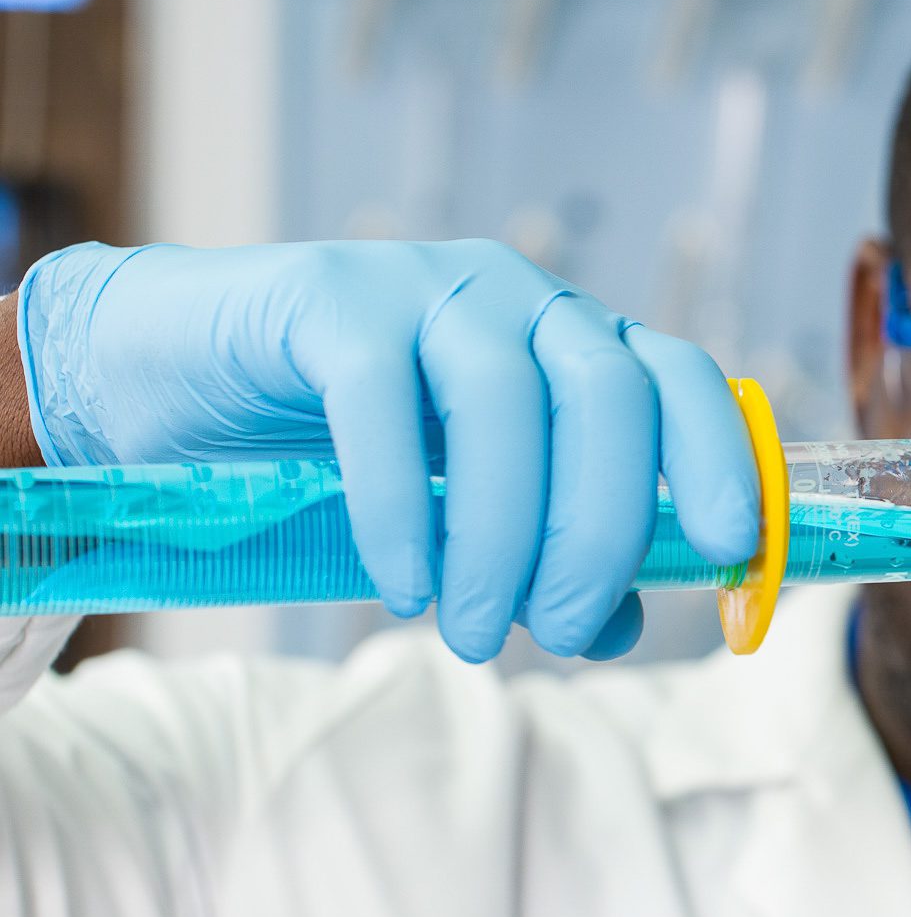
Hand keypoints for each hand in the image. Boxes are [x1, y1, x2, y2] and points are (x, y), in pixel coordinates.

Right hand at [14, 240, 759, 661]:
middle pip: (607, 397)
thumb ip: (548, 553)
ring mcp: (425, 286)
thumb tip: (622, 626)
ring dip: (501, 535)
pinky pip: (385, 402)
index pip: (676, 378)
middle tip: (553, 629)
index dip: (716, 457)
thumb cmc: (342, 444)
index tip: (729, 549)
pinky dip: (405, 505)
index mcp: (570, 340)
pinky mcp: (330, 299)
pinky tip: (401, 582)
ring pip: (506, 404)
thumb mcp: (461, 507)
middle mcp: (517, 300)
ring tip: (469, 629)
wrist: (176, 375)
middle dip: (598, 530)